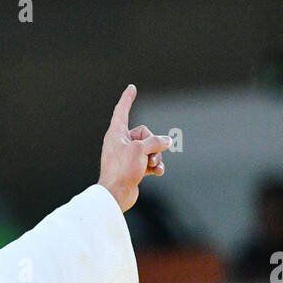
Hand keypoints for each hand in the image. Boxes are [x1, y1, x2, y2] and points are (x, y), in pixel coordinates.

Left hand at [98, 84, 169, 212]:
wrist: (116, 195)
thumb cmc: (122, 170)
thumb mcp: (141, 150)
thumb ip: (156, 142)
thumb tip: (167, 141)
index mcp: (116, 133)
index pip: (122, 110)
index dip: (127, 99)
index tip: (131, 88)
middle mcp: (120, 143)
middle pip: (145, 134)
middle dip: (153, 144)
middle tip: (151, 155)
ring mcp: (127, 156)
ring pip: (149, 149)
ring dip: (155, 156)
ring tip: (152, 165)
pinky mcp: (133, 168)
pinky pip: (149, 161)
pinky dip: (155, 166)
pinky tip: (157, 172)